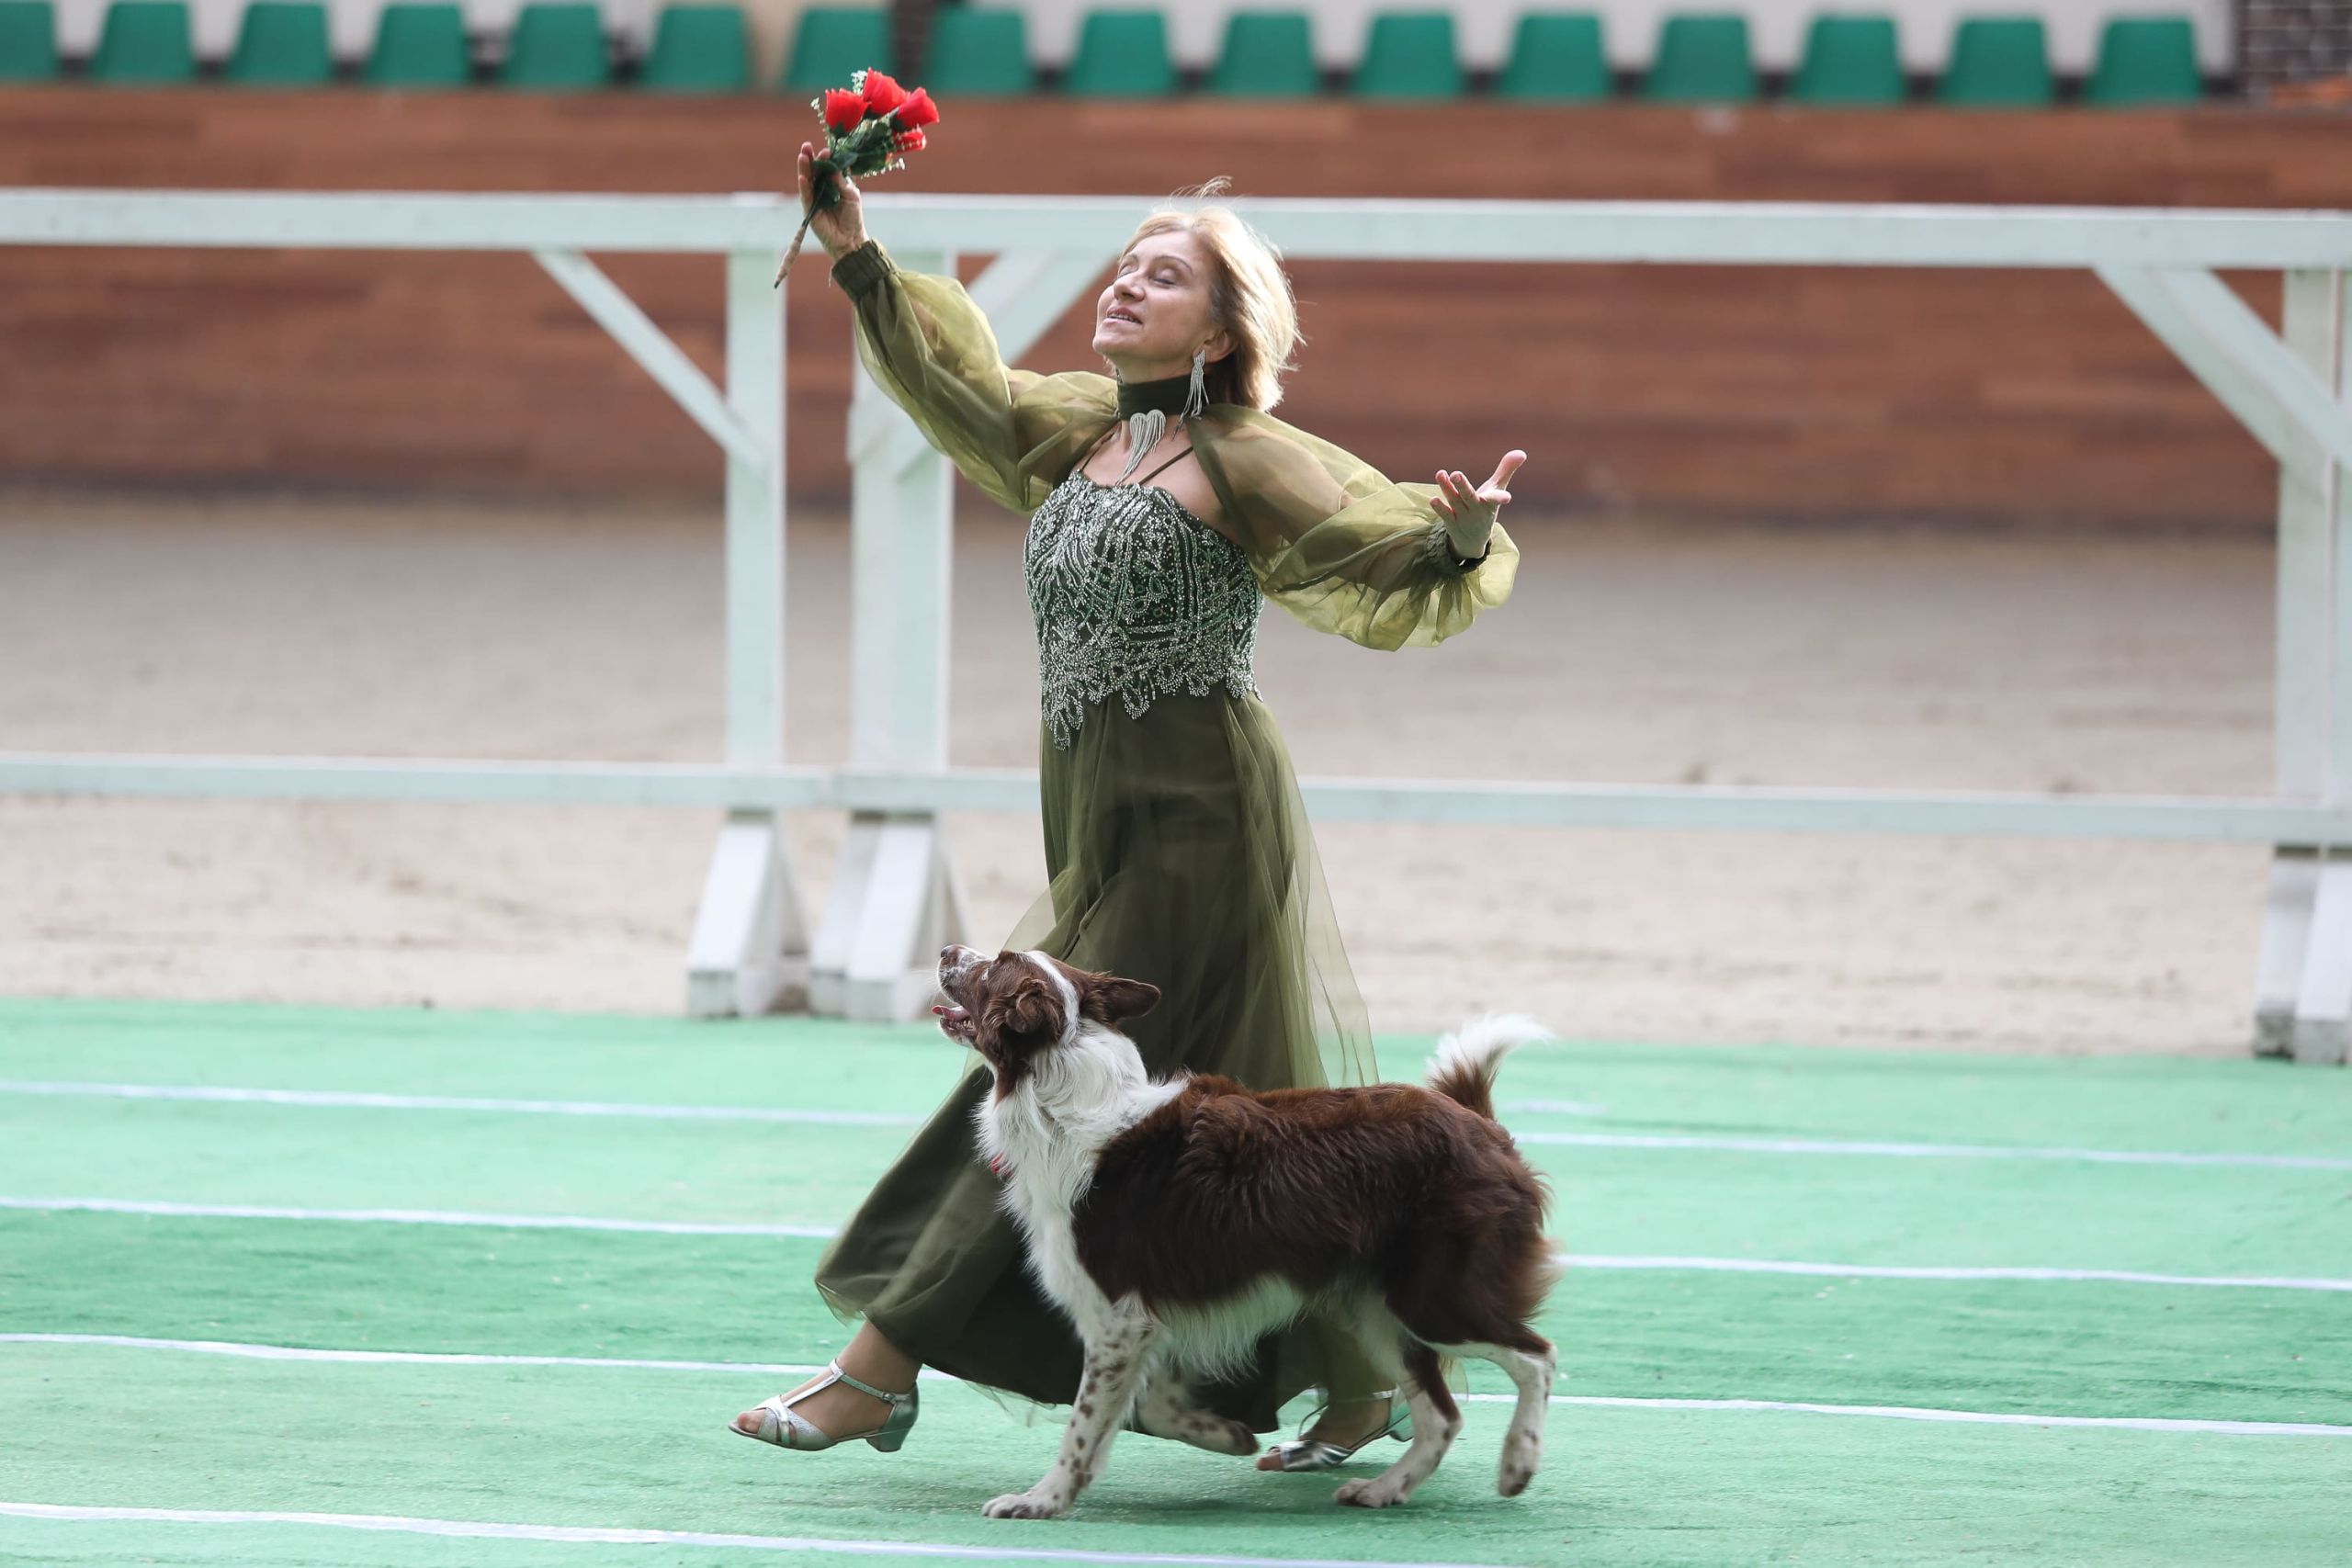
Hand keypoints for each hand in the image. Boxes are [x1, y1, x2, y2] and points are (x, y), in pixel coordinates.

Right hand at [796, 139, 867, 256]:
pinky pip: (806, 196)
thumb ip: (841, 181)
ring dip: (804, 169)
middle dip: (810, 158)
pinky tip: (802, 177)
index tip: (826, 151)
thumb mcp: (851, 195)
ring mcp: (814, 198)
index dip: (825, 158)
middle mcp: (821, 188)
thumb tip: (832, 167)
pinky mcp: (810, 210)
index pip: (826, 167)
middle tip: (806, 146)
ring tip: (802, 156)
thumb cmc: (853, 216)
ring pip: (807, 181)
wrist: (851, 238)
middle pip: (813, 171)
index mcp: (832, 183)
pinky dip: (804, 186)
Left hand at [1432, 450, 1524, 559]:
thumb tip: (1522, 452)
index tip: (1507, 498)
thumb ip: (1506, 470)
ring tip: (1440, 473)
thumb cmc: (1487, 507)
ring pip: (1454, 501)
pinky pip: (1445, 514)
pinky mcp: (1451, 521)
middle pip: (1469, 496)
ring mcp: (1463, 516)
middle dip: (1463, 486)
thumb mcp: (1497, 489)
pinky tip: (1433, 499)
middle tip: (1456, 474)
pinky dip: (1439, 507)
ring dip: (1447, 488)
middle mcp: (1476, 510)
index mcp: (1490, 503)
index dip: (1501, 497)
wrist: (1474, 539)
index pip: (1496, 499)